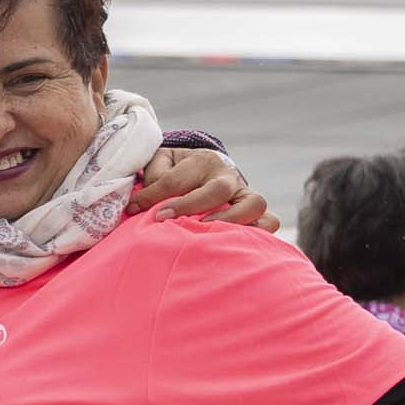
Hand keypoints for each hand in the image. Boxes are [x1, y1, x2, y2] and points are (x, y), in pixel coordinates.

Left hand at [134, 148, 271, 233]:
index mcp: (202, 160)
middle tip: (164, 219)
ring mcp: (244, 194)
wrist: (203, 171)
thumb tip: (141, 204)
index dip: (154, 194)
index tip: (135, 209)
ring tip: (204, 233)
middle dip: (190, 206)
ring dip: (230, 221)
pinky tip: (233, 243)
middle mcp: (228, 176)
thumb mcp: (160, 165)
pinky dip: (258, 232)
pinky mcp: (255, 212)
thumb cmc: (175, 172)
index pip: (176, 179)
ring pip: (254, 204)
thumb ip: (151, 178)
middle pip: (218, 190)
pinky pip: (269, 222)